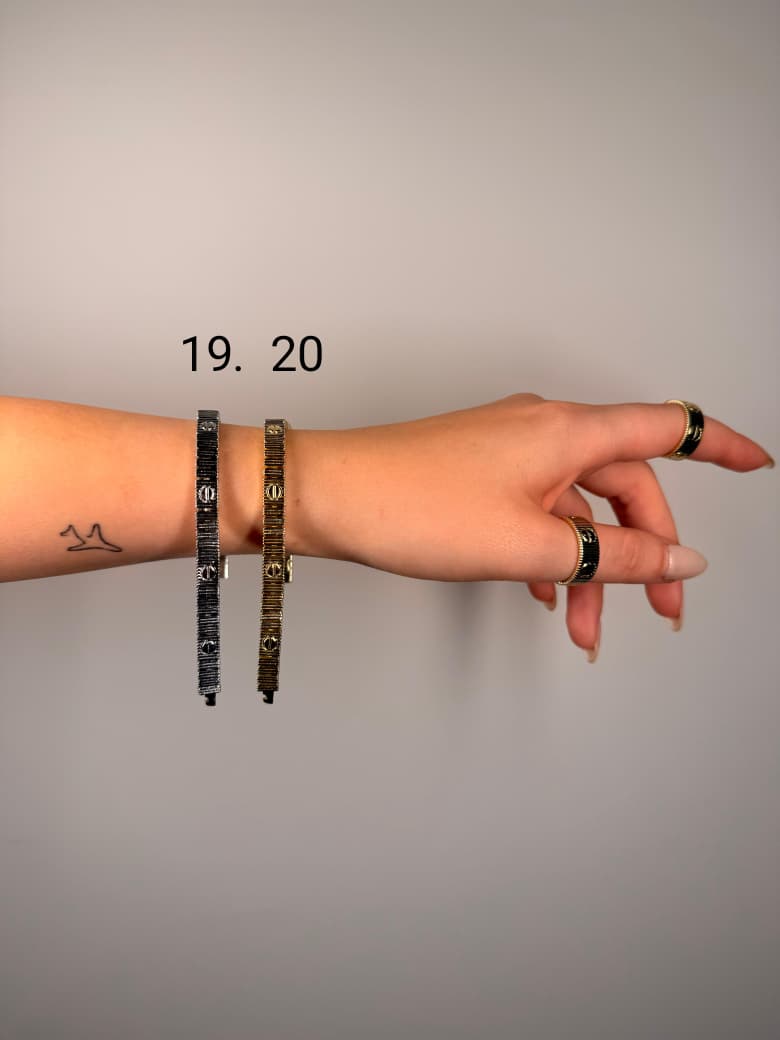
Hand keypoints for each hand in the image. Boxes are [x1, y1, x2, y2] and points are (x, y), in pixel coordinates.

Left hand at [286, 394, 773, 658]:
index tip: (758, 465)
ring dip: (592, 565)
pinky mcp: (481, 470)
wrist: (329, 497)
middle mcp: (542, 429)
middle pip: (625, 484)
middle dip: (646, 549)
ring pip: (578, 507)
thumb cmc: (412, 504)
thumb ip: (615, 554)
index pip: (668, 427)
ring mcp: (509, 449)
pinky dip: (554, 550)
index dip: (720, 447)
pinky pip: (540, 508)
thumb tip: (678, 558)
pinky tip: (545, 591)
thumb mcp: (532, 544)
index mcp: (566, 431)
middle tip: (660, 608)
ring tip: (585, 625)